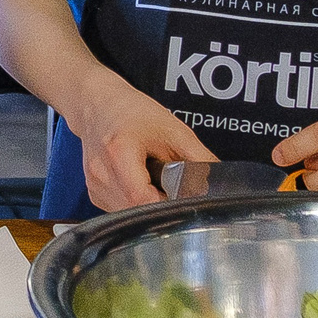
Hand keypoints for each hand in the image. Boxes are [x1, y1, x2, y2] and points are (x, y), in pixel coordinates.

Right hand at [63, 70, 211, 211]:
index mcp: (118, 153)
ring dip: (148, 205)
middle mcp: (101, 173)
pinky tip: (139, 183)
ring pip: (130, 214)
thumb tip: (222, 186)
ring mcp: (95, 186)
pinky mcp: (95, 193)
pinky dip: (135, 203)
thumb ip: (200, 159)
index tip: (182, 197)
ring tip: (152, 179)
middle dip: (161, 204)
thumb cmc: (133, 112)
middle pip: (137, 210)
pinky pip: (121, 210)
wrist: (98, 104)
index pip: (143, 199)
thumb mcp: (174, 130)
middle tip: (170, 184)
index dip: (168, 204)